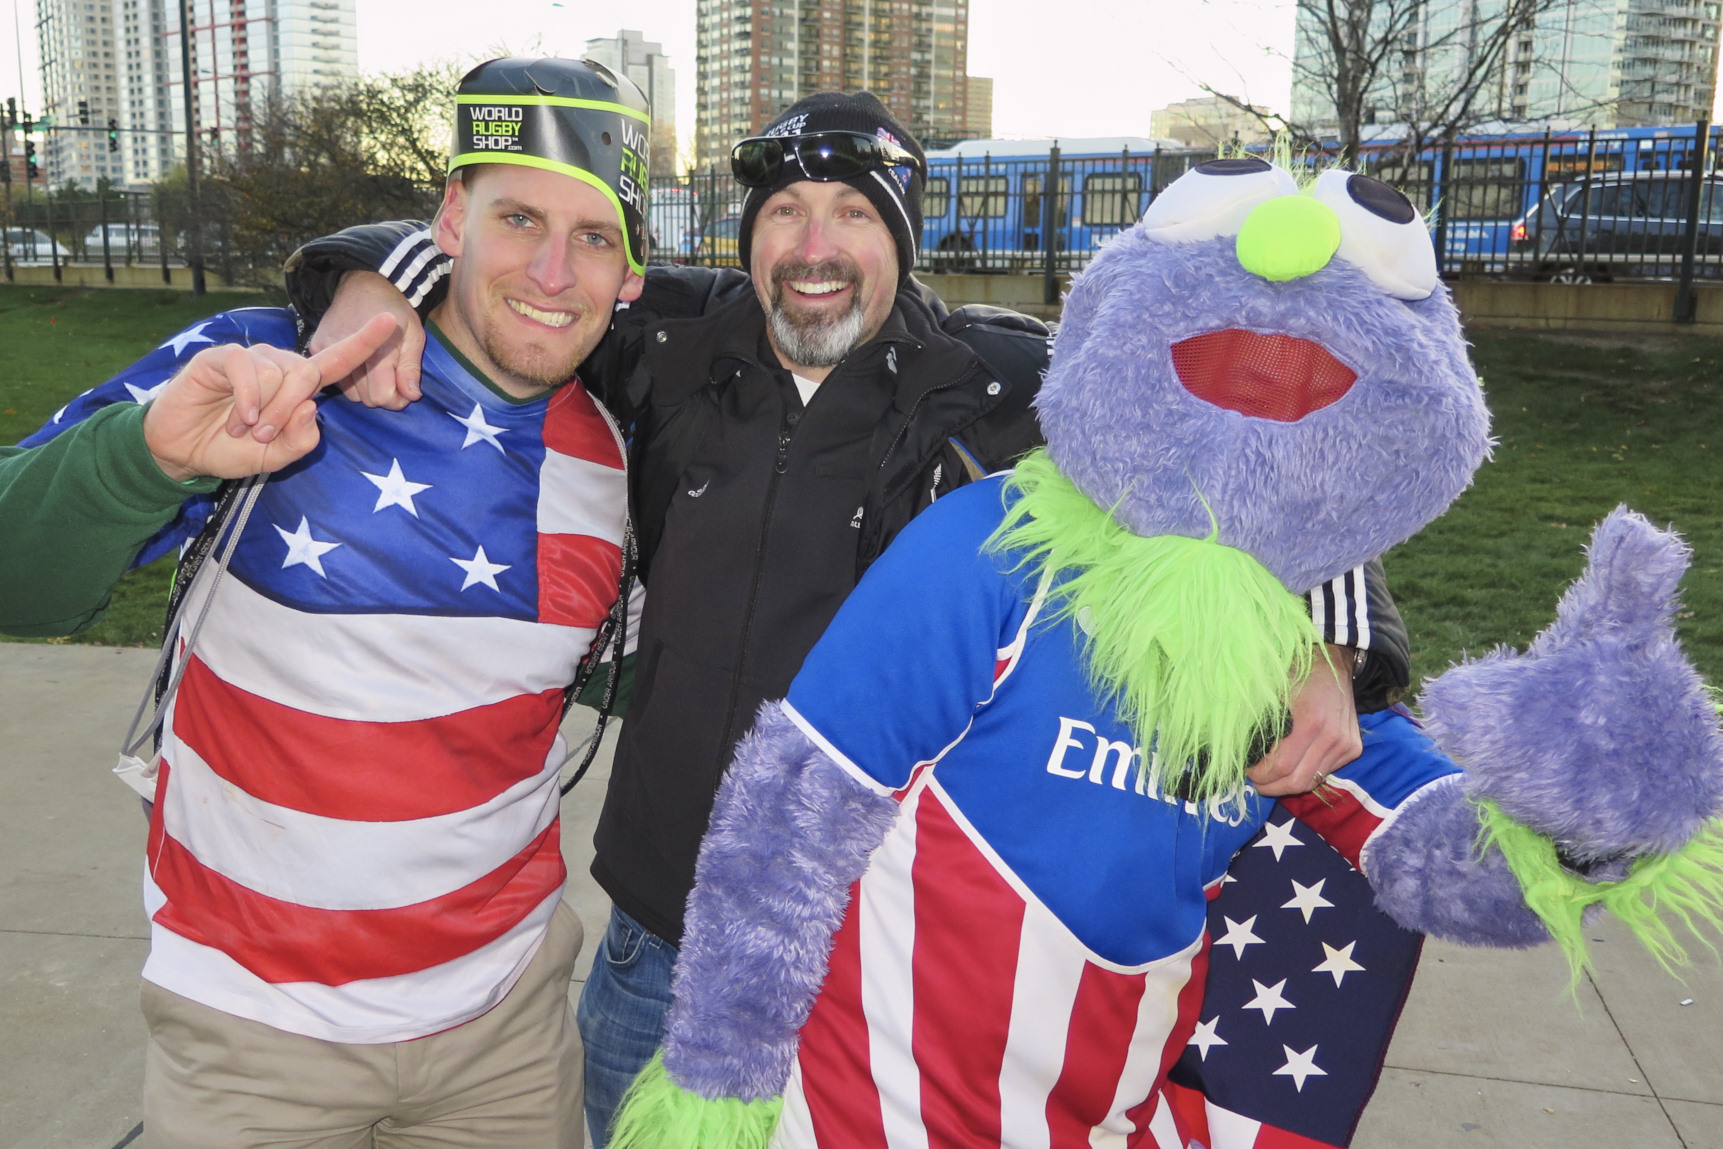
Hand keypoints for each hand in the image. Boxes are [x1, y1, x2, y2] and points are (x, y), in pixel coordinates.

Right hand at [142, 314, 398, 481]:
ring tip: (242, 427)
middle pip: (307, 374)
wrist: (182, 452)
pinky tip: (240, 416)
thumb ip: (301, 441)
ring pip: (279, 373)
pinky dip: (248, 398)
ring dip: (264, 410)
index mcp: (296, 388)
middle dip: (290, 411)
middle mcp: (277, 367)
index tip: (391, 321)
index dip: (364, 343)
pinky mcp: (220, 358)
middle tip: (264, 435)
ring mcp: (249, 360)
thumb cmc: (231, 449)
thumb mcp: (275, 457)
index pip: (337, 362)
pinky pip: (247, 368)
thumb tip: (312, 406)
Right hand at [310, 270, 425, 409]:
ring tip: (374, 370)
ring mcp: (327, 349)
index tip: (403, 389)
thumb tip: (411, 396)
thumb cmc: (395, 311)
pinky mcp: (315, 348)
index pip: (382, 397)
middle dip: (382, 394)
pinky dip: (348, 380)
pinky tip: (358, 366)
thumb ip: (411, 368)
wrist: (365, 283)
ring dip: (364, 389)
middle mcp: (346, 351)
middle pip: (365, 399)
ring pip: (349, 393)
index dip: (397, 399)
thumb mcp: (414, 335)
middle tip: (391, 377)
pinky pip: (334, 380)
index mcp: (375, 349)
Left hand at [1248, 644, 1361, 796]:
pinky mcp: (1353, 748)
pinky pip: (1325, 772)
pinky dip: (1306, 775)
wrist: (1333, 663)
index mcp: (1310, 722)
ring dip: (1288, 785)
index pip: (1282, 766)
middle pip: (1299, 781)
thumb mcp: (1272, 695)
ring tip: (1270, 779)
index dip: (1262, 775)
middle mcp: (1332, 737)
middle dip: (1273, 786)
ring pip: (1313, 780)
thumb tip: (1239, 751)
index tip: (1247, 771)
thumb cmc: (1297, 675)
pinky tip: (1291, 769)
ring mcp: (1346, 745)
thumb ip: (1260, 725)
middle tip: (1256, 782)